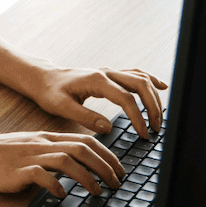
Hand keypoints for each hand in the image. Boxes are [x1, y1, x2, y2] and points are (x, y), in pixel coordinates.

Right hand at [0, 130, 123, 197]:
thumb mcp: (28, 147)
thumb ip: (50, 152)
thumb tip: (74, 164)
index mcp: (46, 137)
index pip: (85, 140)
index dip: (107, 155)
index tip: (119, 170)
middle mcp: (41, 144)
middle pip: (83, 148)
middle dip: (105, 166)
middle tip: (117, 183)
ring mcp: (30, 156)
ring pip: (68, 160)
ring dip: (88, 176)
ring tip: (98, 191)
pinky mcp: (17, 171)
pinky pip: (42, 176)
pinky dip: (56, 186)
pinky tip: (62, 195)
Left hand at [31, 66, 168, 138]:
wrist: (43, 79)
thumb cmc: (50, 93)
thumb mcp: (62, 107)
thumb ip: (85, 117)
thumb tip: (107, 127)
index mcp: (96, 80)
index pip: (126, 98)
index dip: (138, 117)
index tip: (143, 134)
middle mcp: (106, 73)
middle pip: (140, 85)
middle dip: (152, 107)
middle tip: (156, 129)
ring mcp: (110, 72)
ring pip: (141, 78)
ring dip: (154, 97)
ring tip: (158, 118)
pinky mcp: (110, 75)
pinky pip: (136, 74)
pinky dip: (151, 80)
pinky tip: (162, 87)